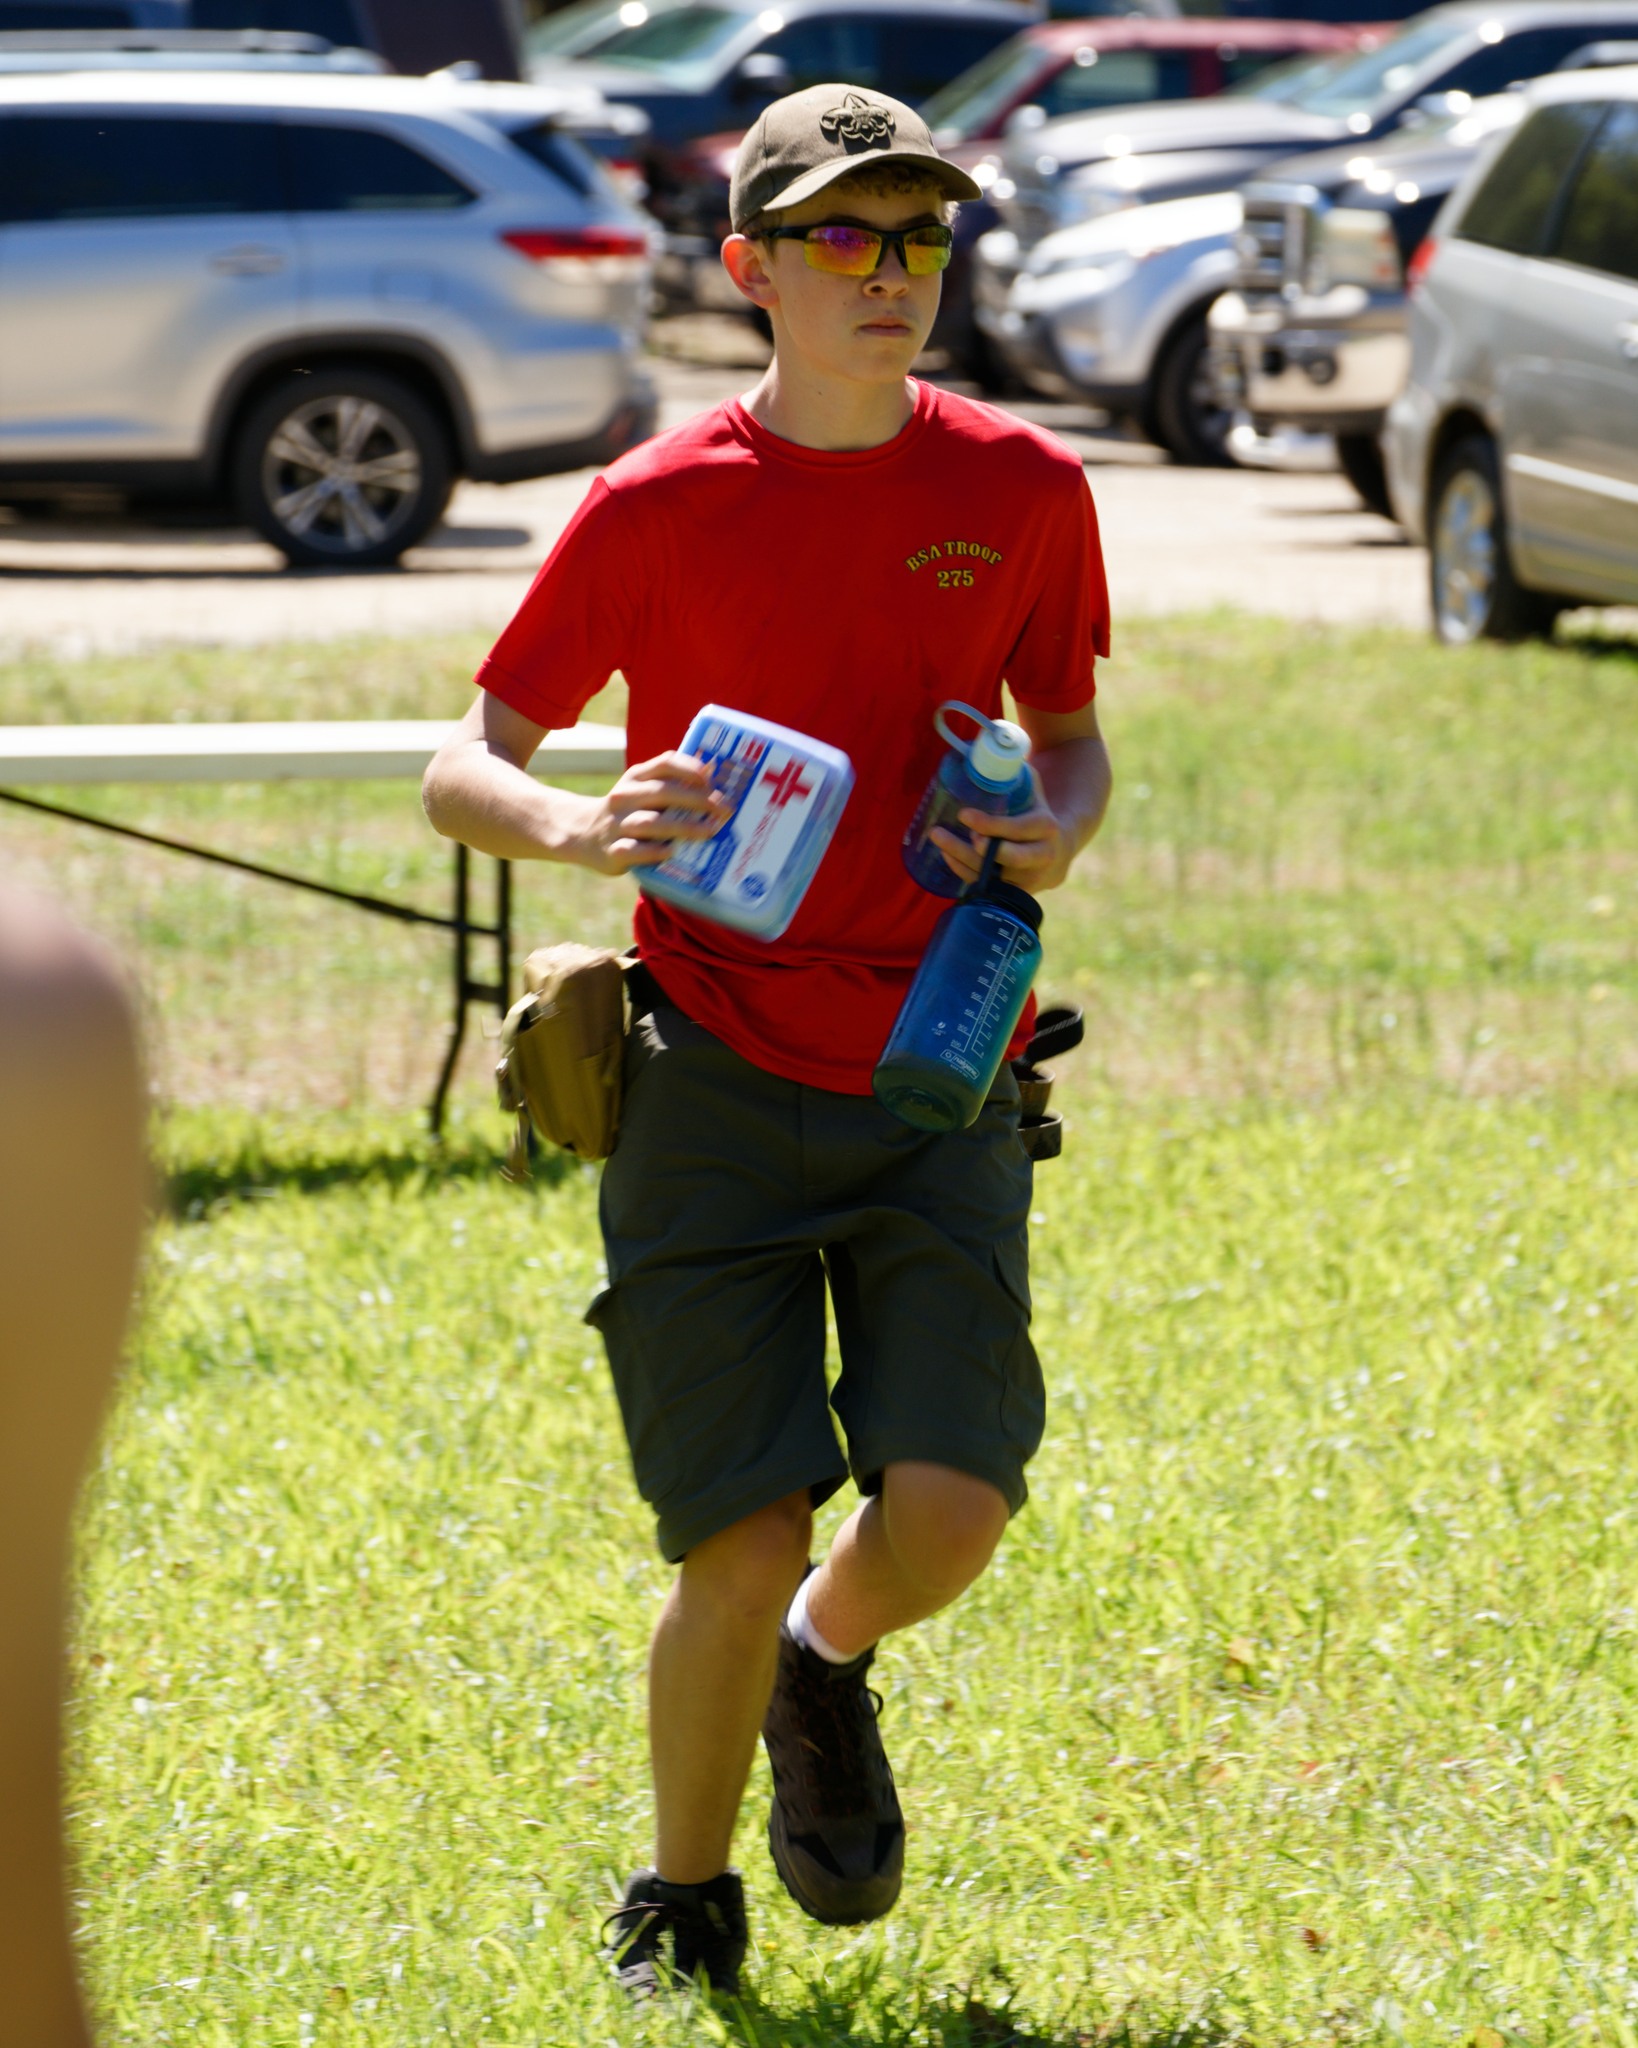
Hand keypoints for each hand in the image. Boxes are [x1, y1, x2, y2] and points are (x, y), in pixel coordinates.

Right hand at [568, 751, 726, 875]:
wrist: (581, 833)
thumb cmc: (627, 810)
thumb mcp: (641, 788)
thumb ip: (671, 782)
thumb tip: (713, 774)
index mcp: (636, 777)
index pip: (664, 764)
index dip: (689, 767)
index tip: (711, 777)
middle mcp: (625, 797)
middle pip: (662, 793)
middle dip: (696, 799)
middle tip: (723, 808)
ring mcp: (617, 824)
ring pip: (650, 823)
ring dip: (683, 827)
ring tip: (709, 831)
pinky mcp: (613, 851)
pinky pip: (634, 851)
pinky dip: (653, 851)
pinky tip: (672, 851)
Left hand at [929, 784, 1077, 893]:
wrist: (1062, 845)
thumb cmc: (1038, 809)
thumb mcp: (1034, 788)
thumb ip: (1014, 771)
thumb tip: (983, 743)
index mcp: (1048, 829)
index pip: (1020, 829)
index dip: (992, 825)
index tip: (964, 815)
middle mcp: (1043, 858)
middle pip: (1009, 859)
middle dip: (976, 850)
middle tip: (948, 834)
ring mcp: (1031, 880)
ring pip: (993, 876)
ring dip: (961, 859)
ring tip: (938, 837)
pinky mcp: (1017, 893)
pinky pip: (987, 887)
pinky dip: (964, 872)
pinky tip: (947, 854)